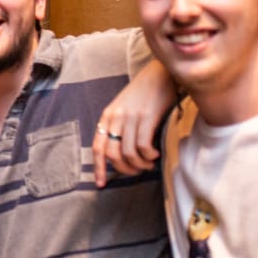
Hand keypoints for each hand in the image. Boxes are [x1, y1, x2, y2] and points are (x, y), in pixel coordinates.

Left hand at [93, 62, 176, 186]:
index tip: (101, 184)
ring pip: (128, 153)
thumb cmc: (145, 93)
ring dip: (139, 165)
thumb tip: (122, 154)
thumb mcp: (124, 108)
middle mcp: (115, 118)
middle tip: (137, 172)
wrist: (160, 73)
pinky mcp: (146, 117)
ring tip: (148, 164)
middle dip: (124, 169)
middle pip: (112, 154)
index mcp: (107, 117)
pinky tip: (155, 154)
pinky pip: (143, 145)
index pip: (97, 147)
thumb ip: (120, 127)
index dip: (98, 168)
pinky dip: (148, 156)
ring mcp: (130, 117)